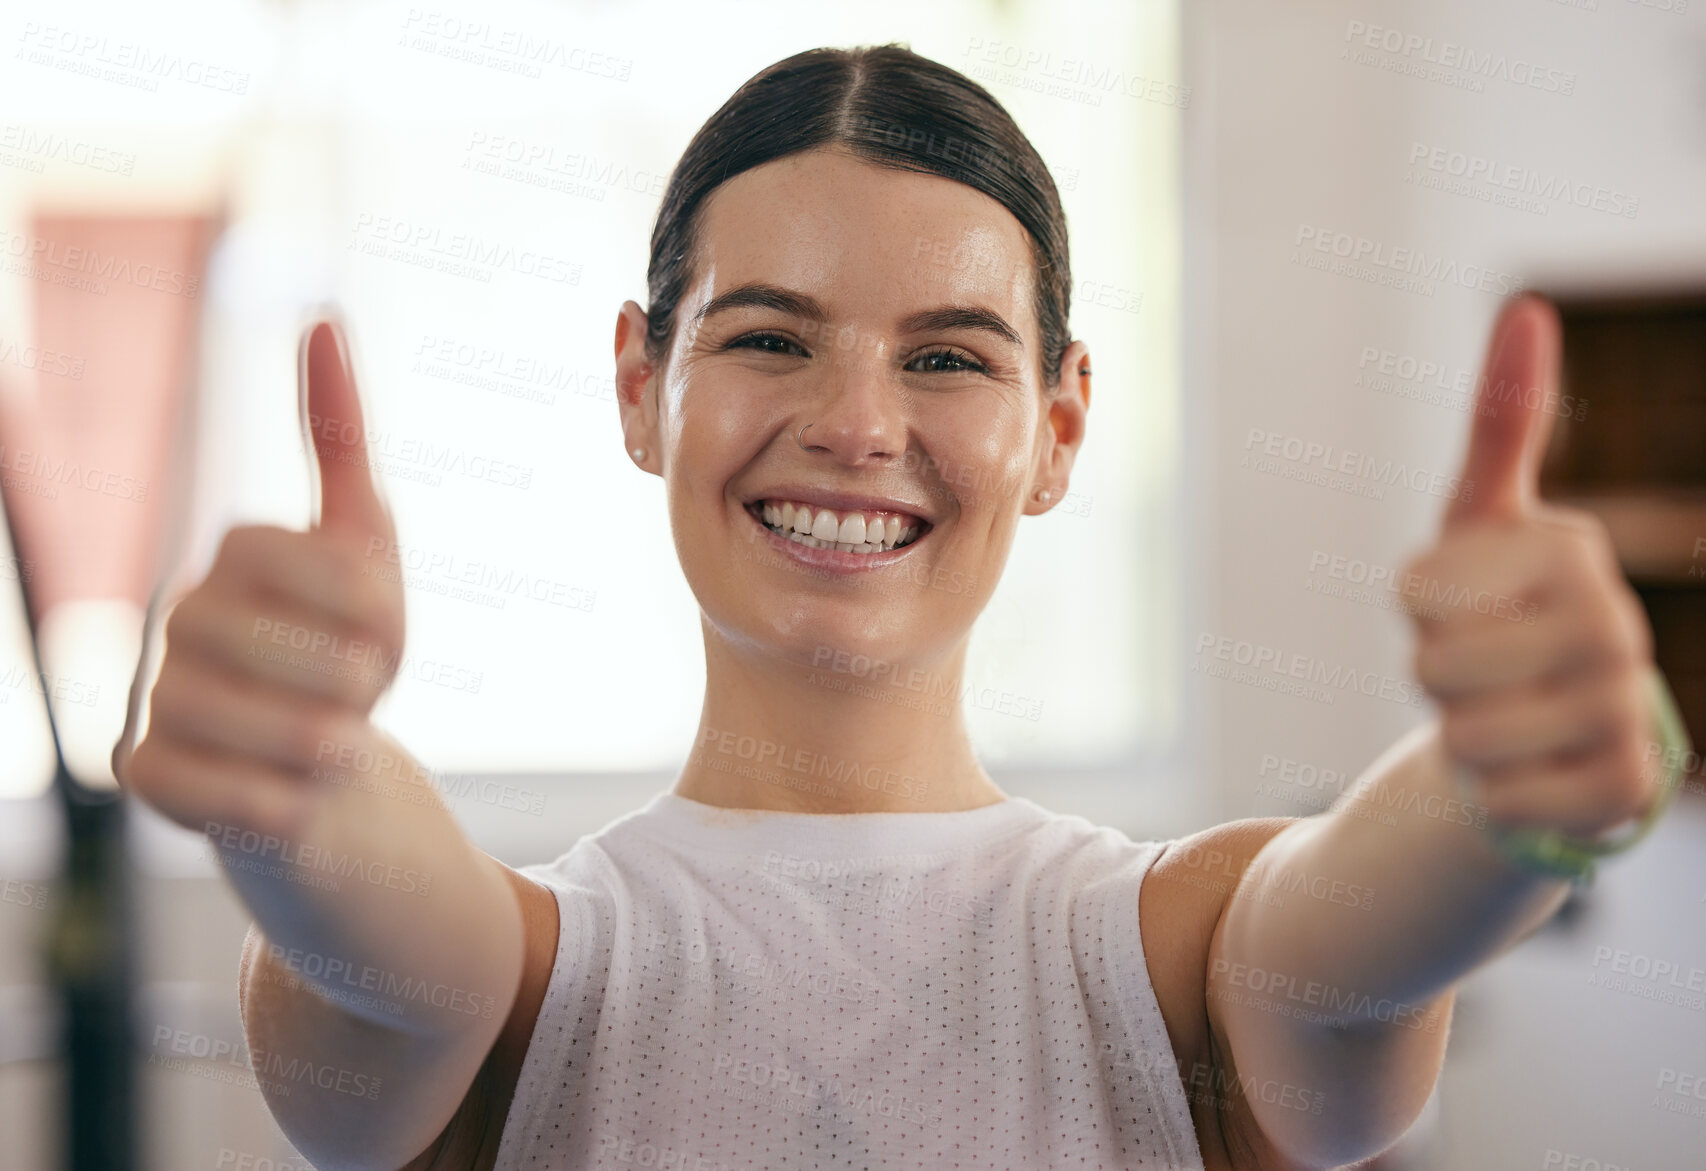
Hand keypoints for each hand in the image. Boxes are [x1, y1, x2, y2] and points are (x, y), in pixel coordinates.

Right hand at [120, 320, 406, 836]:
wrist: (328, 777)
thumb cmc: (350, 653)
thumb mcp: (369, 552)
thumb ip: (341, 440)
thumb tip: (320, 319)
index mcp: (232, 555)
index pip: (311, 560)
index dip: (372, 606)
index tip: (385, 632)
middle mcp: (177, 616)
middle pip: (298, 650)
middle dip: (358, 682)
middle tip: (359, 699)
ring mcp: (154, 696)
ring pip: (266, 726)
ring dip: (331, 747)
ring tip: (333, 748)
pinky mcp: (146, 776)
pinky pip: (231, 796)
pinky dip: (289, 803)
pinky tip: (293, 797)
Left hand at [1402, 295, 1657, 839]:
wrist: (1541, 731)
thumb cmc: (1496, 614)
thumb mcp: (1480, 521)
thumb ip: (1500, 421)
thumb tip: (1529, 306)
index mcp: (1575, 553)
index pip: (1418, 591)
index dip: (1416, 610)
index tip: (1461, 607)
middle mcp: (1617, 627)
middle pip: (1434, 667)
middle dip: (1434, 680)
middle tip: (1476, 675)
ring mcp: (1628, 713)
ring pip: (1465, 738)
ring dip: (1462, 737)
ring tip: (1503, 719)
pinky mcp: (1623, 793)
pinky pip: (1503, 800)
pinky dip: (1494, 795)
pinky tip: (1530, 775)